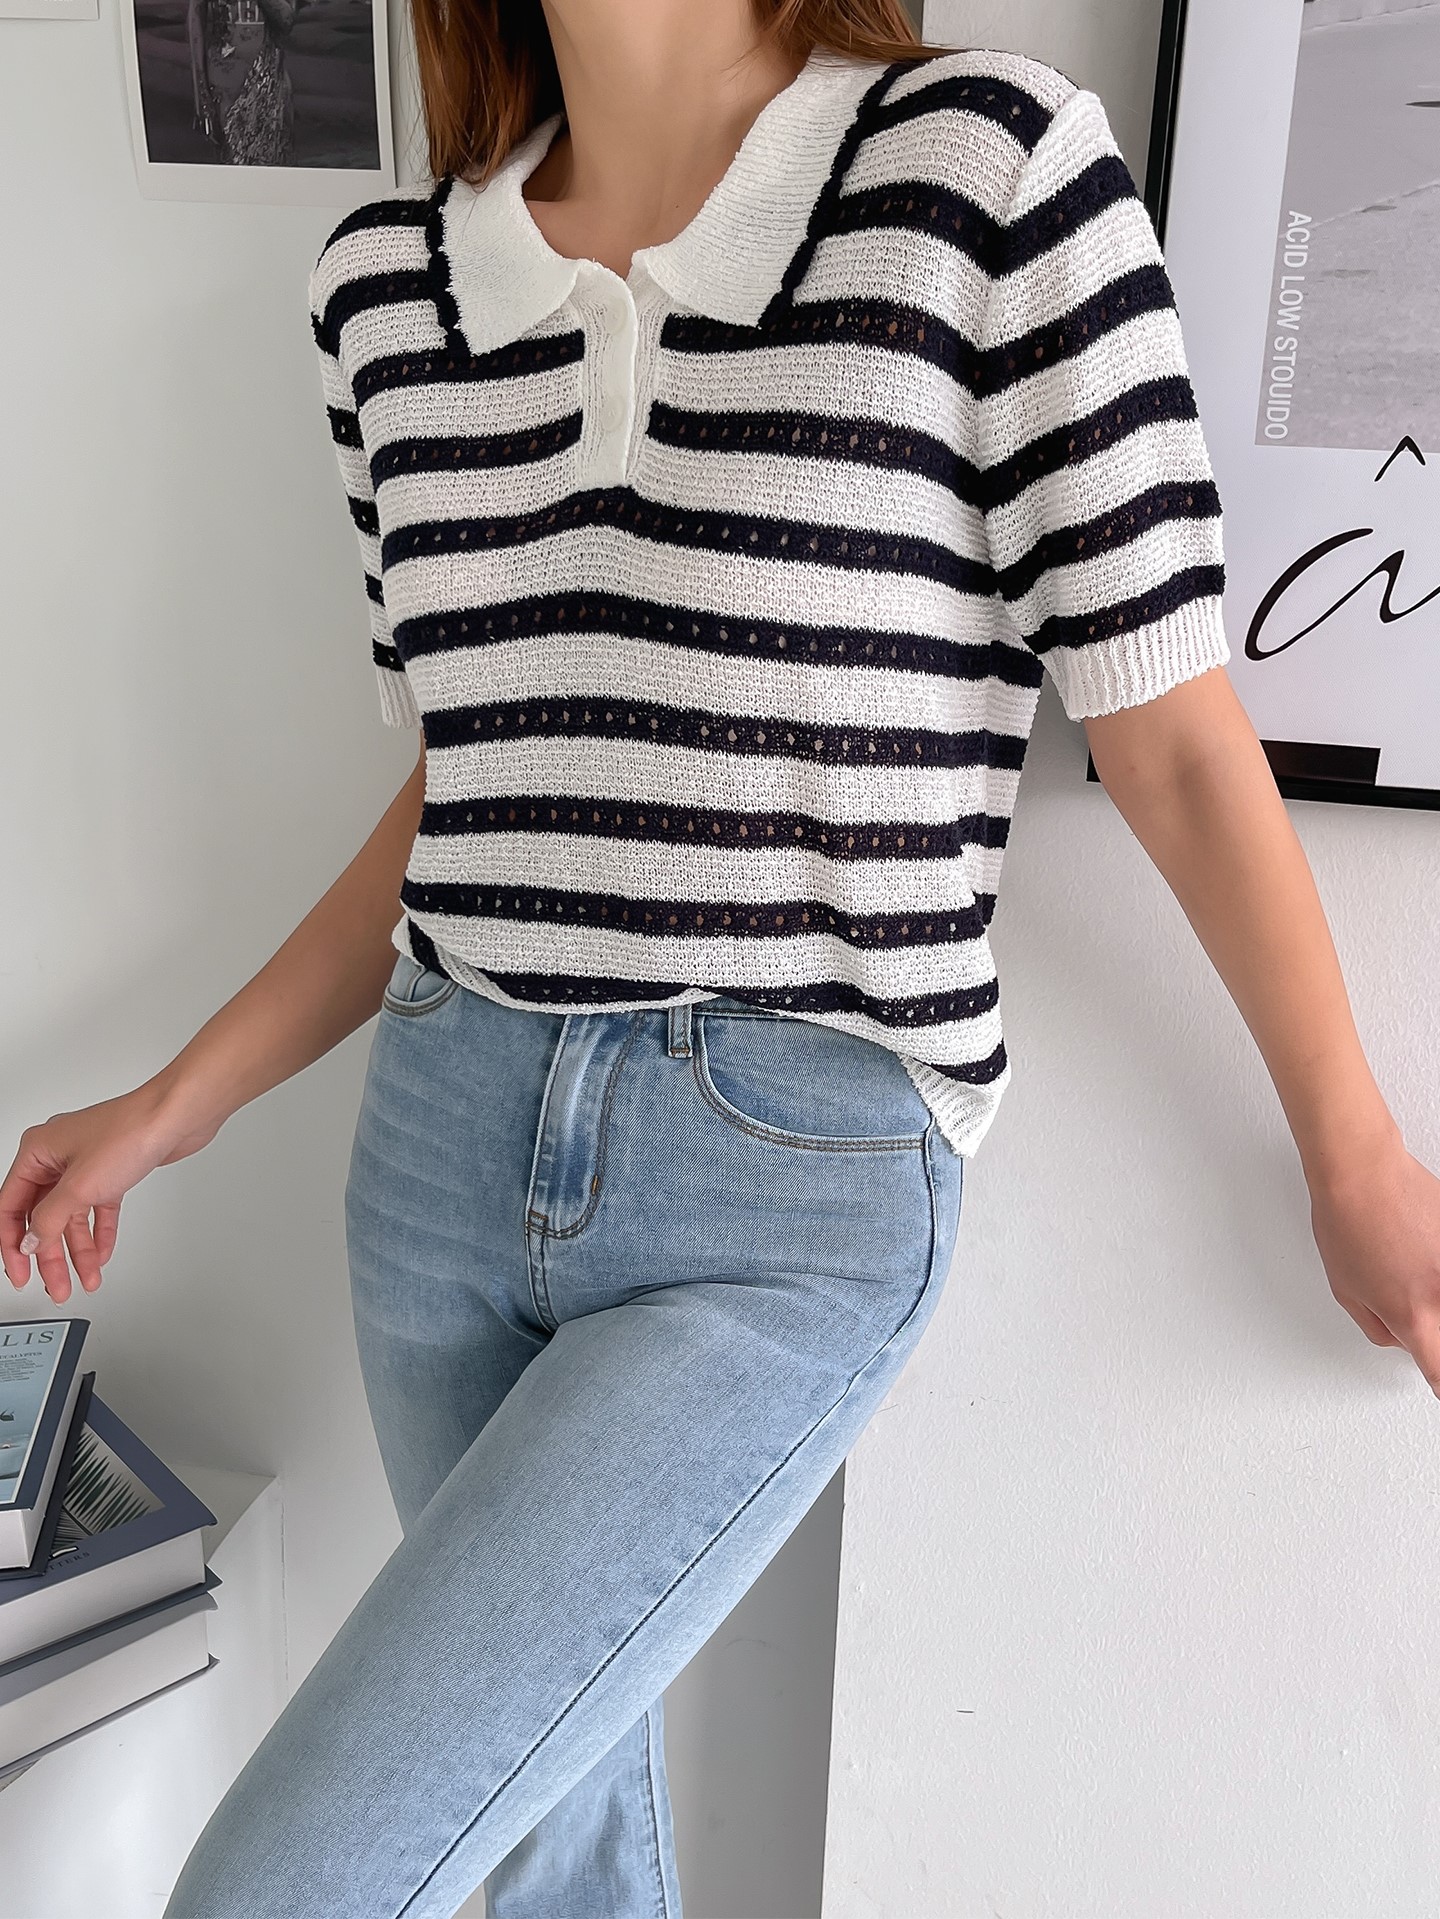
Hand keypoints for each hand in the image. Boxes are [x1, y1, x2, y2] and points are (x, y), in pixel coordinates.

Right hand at [0, 1079, 216, 1305]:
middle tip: (58, 1285)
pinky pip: (97, 1209)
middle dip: (51, 1255)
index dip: (13, 1244)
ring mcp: (86, 1164)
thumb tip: (30, 1241)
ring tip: (86, 1277)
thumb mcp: (79, 1185)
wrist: (176, 1117)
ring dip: (78, 1250)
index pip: (12, 1207)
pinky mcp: (111, 1171)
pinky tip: (101, 1255)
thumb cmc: (130, 1132)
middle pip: (43, 1216)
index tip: (20, 1273)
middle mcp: (57, 1157)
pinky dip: (99, 1233)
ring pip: (72, 1216)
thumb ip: (49, 1219)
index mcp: (37, 1151)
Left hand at [1310, 1142, 1439, 1393]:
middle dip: (1433, 1331)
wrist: (1363, 1171)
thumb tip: (1399, 1339)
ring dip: (1433, 1298)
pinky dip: (1436, 1267)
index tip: (1439, 1384)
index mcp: (1411, 1314)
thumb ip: (1378, 1325)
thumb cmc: (1347, 1221)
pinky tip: (1421, 1252)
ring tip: (1411, 1271)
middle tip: (1412, 1305)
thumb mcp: (1345, 1289)